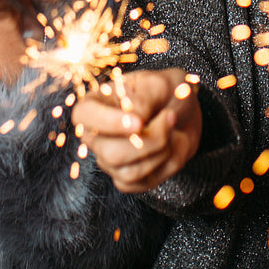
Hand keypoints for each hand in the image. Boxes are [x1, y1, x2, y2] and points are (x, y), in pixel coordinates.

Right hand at [72, 67, 201, 192]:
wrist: (185, 112)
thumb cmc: (165, 92)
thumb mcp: (156, 85)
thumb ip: (141, 101)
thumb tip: (134, 121)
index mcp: (96, 103)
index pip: (83, 116)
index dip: (108, 122)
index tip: (139, 122)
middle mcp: (96, 134)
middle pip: (110, 153)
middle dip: (150, 140)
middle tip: (169, 117)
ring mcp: (109, 160)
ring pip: (129, 172)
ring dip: (161, 151)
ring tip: (172, 129)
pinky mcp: (127, 179)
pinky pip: (144, 182)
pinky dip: (166, 165)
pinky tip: (171, 146)